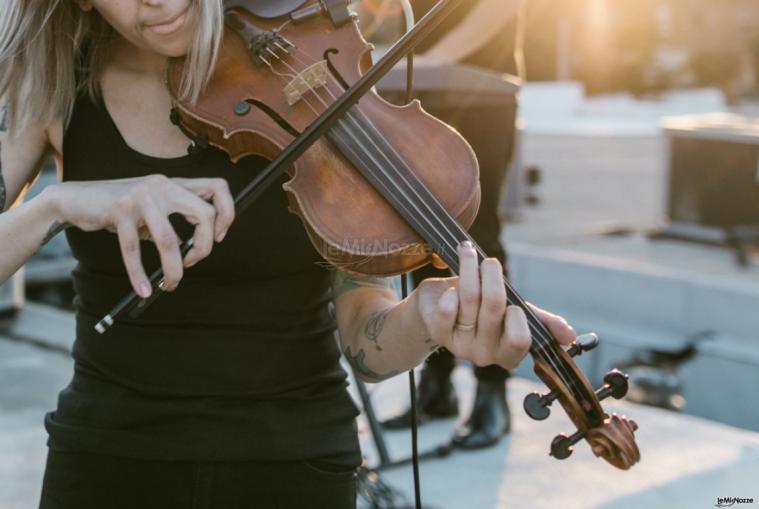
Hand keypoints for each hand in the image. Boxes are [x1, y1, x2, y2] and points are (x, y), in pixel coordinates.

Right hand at [52, 175, 234, 296]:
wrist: (76, 198)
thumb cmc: (120, 209)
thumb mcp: (153, 208)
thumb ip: (174, 220)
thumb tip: (193, 248)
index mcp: (175, 184)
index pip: (218, 187)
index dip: (227, 212)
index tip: (218, 236)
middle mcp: (163, 186)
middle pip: (205, 214)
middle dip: (205, 246)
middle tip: (192, 262)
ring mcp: (142, 197)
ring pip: (170, 240)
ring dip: (174, 269)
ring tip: (171, 283)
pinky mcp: (120, 210)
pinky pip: (134, 249)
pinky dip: (139, 274)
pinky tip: (144, 289)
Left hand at [414, 241, 575, 369]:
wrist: (439, 307)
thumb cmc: (482, 307)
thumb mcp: (513, 311)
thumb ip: (540, 321)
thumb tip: (571, 336)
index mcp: (509, 353)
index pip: (520, 339)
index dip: (517, 314)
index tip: (514, 302)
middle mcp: (486, 355)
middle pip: (495, 307)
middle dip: (492, 277)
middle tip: (489, 262)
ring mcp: (461, 347)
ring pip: (471, 299)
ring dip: (470, 270)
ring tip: (468, 253)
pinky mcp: (439, 335)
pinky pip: (448, 310)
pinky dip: (450, 292)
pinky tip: (450, 287)